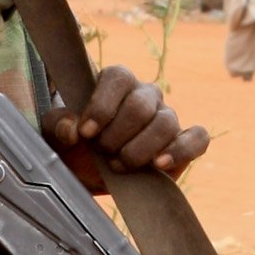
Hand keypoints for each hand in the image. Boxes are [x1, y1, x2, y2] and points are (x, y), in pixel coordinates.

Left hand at [46, 65, 207, 191]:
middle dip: (116, 136)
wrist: (92, 176)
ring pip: (164, 123)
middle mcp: (145, 95)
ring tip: (120, 166)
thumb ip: (57, 126)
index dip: (102, 106)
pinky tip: (159, 164)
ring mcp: (167, 117)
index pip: (118, 78)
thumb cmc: (76, 148)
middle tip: (102, 153)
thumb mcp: (56, 136)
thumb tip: (72, 129)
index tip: (86, 133)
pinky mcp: (183, 142)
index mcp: (116, 82)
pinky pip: (197, 137)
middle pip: (140, 105)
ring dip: (139, 150)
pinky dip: (181, 150)